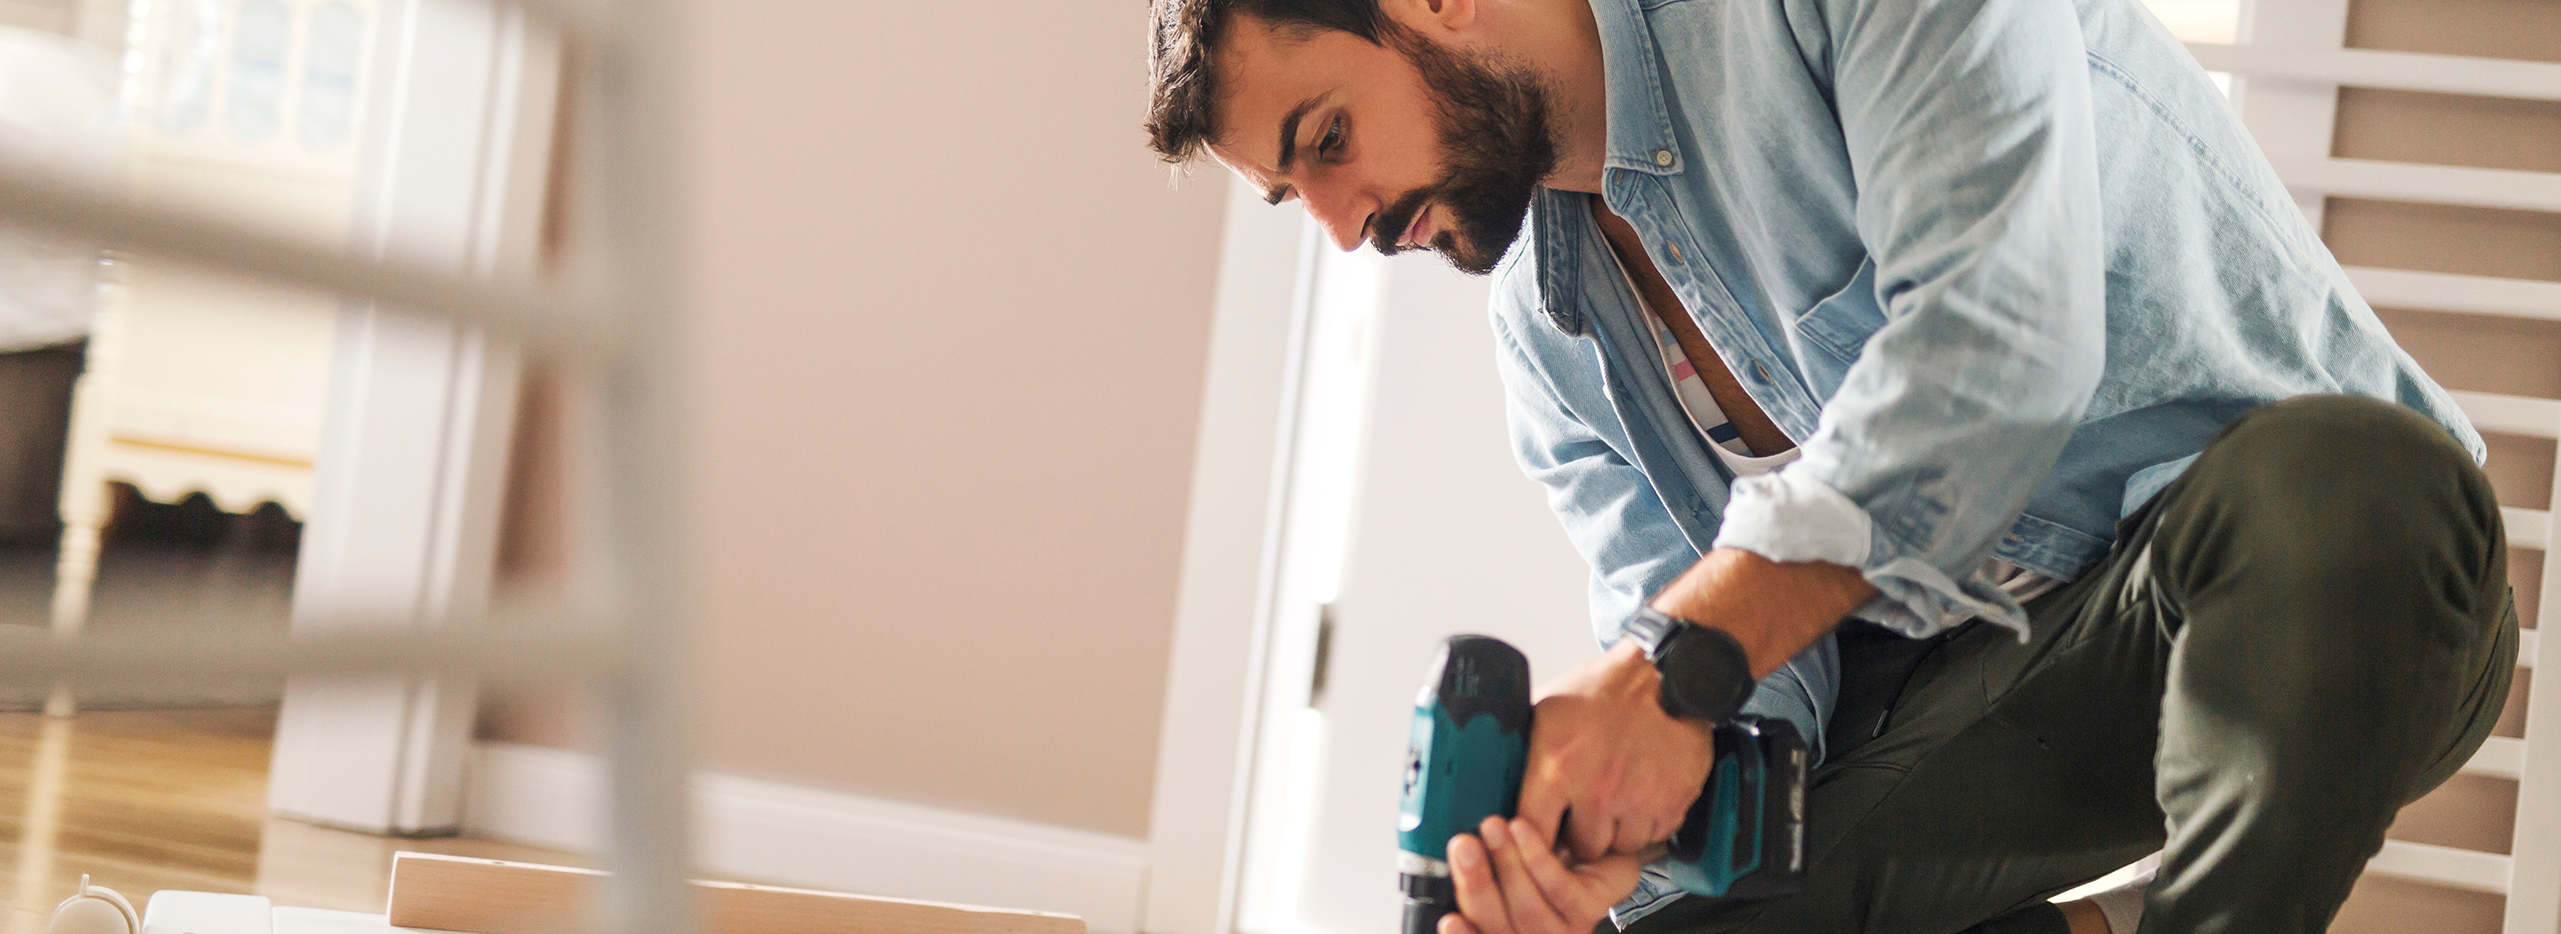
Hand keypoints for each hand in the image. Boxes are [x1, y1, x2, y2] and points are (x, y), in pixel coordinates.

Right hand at [1440, 816, 1647, 933]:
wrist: (1605, 851)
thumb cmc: (1551, 860)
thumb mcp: (1508, 864)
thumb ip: (1484, 869)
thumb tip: (1451, 854)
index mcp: (1510, 929)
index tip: (1449, 919)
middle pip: (1500, 926)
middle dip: (1476, 885)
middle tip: (1464, 846)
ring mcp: (1566, 929)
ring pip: (1529, 909)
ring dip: (1506, 864)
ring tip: (1492, 827)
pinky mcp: (1592, 909)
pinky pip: (1560, 888)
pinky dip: (1536, 858)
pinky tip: (1522, 829)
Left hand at [1516, 641, 1714, 862]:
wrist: (1661, 676)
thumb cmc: (1601, 691)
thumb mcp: (1546, 711)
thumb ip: (1523, 751)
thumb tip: (1494, 773)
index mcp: (1557, 768)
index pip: (1535, 833)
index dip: (1539, 838)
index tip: (1543, 832)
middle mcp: (1596, 790)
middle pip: (1581, 848)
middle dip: (1581, 834)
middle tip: (1584, 813)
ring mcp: (1636, 800)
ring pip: (1619, 847)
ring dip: (1616, 832)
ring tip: (1614, 801)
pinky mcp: (1670, 803)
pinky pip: (1653, 837)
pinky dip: (1646, 824)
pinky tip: (1640, 797)